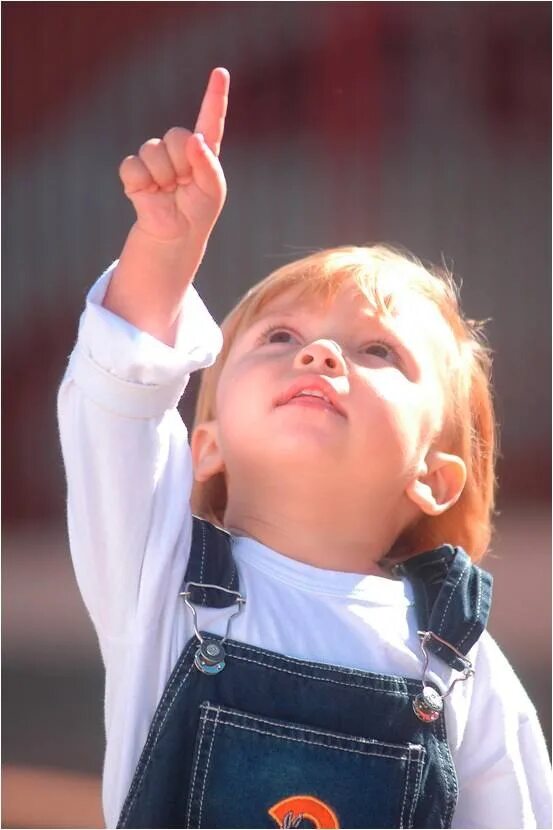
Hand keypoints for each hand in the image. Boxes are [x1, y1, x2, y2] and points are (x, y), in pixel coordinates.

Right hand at [119, 68, 228, 242]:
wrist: (176, 234)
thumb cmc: (198, 211)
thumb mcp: (213, 189)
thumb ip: (208, 163)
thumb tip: (193, 139)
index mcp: (203, 151)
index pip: (210, 119)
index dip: (215, 96)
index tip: (220, 73)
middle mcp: (179, 149)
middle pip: (177, 135)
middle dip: (182, 162)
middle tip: (184, 184)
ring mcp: (155, 159)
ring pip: (154, 150)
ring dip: (164, 176)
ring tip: (169, 191)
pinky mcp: (134, 173)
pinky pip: (134, 166)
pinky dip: (143, 183)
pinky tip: (151, 193)